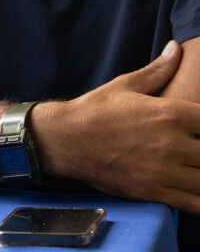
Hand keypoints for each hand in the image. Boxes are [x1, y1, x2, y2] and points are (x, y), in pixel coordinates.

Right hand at [36, 41, 199, 212]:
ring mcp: (164, 170)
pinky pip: (195, 204)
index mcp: (169, 113)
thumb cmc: (96, 109)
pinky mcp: (155, 192)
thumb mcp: (126, 85)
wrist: (66, 139)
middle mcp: (171, 142)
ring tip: (194, 166)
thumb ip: (158, 70)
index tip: (198, 128)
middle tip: (195, 148)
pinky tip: (193, 189)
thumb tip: (177, 48)